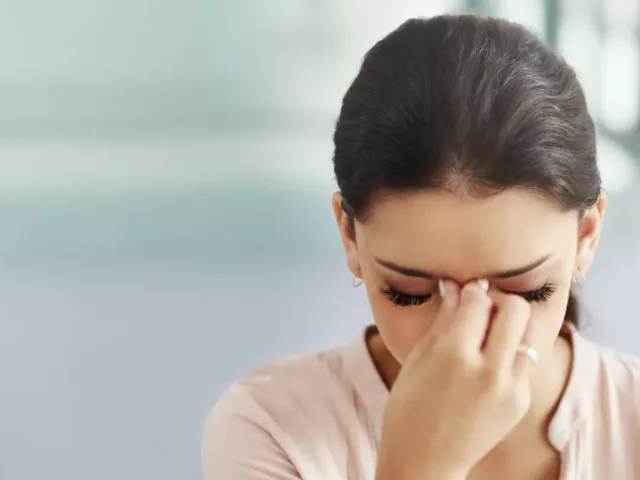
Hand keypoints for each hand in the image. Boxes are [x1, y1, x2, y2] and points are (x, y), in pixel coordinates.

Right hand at [375, 279, 535, 479]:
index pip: (478, 301)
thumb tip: (455, 287)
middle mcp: (488, 369)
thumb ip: (443, 320)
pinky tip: (488, 364)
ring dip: (512, 325)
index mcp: (454, 354)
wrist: (425, 461)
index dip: (471, 290)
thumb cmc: (409, 408)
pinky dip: (509, 353)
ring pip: (530, 332)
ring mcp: (510, 388)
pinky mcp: (521, 401)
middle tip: (483, 309)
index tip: (464, 291)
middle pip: (516, 309)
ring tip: (490, 333)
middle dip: (499, 300)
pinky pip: (524, 361)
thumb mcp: (418, 359)